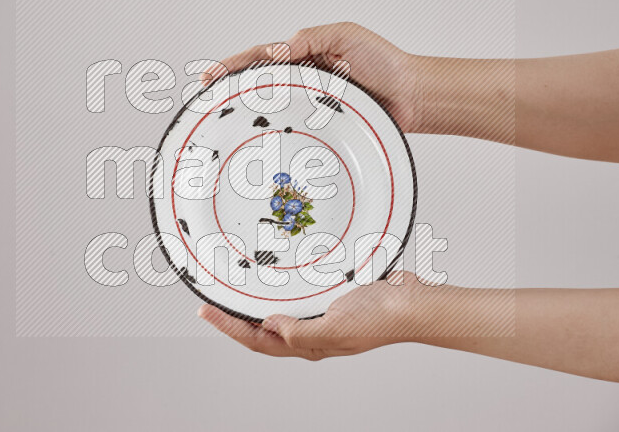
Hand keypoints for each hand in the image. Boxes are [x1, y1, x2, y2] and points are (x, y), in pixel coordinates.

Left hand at [197, 271, 427, 360]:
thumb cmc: (381, 320)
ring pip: (277, 310)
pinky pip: (297, 291)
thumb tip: (269, 326)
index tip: (206, 312)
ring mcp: (320, 312)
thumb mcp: (335, 330)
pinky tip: (276, 275)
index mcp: (309, 344)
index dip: (229, 327)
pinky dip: (280, 286)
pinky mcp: (330, 293)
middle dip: (234, 318)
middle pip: (261, 329)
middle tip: (211, 303)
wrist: (412, 303)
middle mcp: (311, 330)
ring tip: (235, 290)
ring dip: (255, 302)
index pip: (258, 340)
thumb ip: (300, 331)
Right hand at [201, 22, 418, 132]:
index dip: (234, 65)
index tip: (211, 75)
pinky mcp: (324, 127)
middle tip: (208, 100)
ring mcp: (312, 106)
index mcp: (305, 55)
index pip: (262, 57)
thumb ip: (313, 38)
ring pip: (275, 109)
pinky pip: (297, 129)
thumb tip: (281, 48)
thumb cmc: (385, 63)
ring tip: (226, 120)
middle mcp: (305, 81)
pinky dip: (280, 133)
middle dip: (232, 91)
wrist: (412, 95)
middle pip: (260, 85)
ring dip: (252, 114)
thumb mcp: (347, 36)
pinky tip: (265, 139)